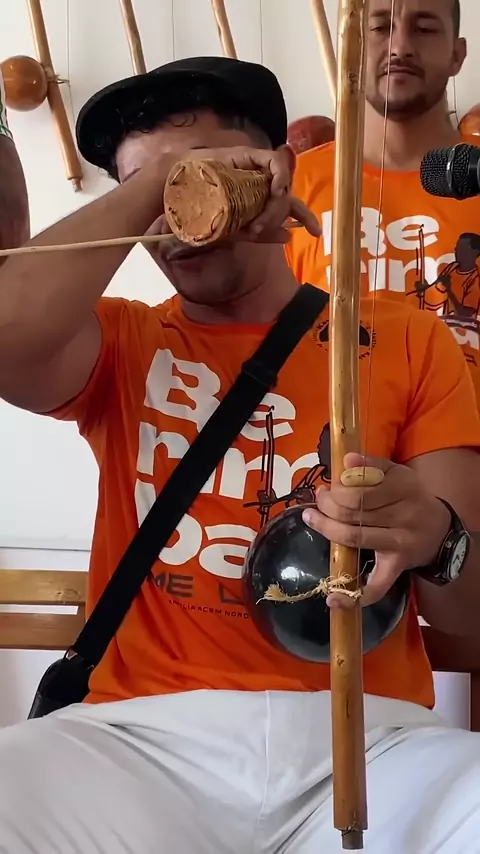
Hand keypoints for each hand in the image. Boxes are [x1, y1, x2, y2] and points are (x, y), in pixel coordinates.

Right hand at [184, 144, 320, 243]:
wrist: (174, 191)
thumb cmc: (199, 210)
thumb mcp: (233, 229)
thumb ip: (260, 233)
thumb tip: (288, 235)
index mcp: (257, 199)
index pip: (288, 206)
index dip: (304, 217)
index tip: (316, 233)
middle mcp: (260, 183)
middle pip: (287, 196)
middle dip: (288, 214)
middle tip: (277, 229)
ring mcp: (255, 168)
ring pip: (282, 184)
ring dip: (275, 205)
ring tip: (256, 221)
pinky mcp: (249, 154)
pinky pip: (275, 162)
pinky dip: (279, 175)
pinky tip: (273, 189)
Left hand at [302, 452, 451, 608]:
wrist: (440, 530)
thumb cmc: (410, 498)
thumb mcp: (397, 474)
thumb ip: (372, 465)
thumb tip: (346, 460)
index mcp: (403, 488)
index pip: (358, 491)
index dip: (335, 490)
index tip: (327, 488)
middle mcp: (402, 516)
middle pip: (351, 513)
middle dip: (326, 506)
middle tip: (319, 501)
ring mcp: (399, 544)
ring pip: (353, 538)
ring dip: (325, 529)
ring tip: (313, 519)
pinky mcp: (396, 567)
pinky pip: (376, 586)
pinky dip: (354, 596)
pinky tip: (332, 597)